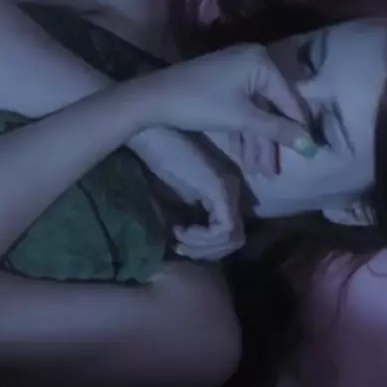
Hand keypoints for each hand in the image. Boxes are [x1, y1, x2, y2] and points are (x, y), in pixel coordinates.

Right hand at [130, 128, 244, 259]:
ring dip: (203, 247)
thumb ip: (187, 216)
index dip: (207, 248)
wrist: (151, 134)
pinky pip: (224, 229)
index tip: (179, 243)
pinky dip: (203, 237)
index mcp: (224, 191)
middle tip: (180, 247)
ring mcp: (229, 189)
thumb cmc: (158, 159)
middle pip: (235, 240)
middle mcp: (233, 190)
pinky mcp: (219, 190)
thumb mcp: (175, 196)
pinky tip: (181, 229)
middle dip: (207, 252)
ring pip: (233, 239)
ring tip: (179, 238)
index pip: (230, 233)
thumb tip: (186, 246)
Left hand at [132, 44, 316, 155]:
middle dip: (273, 142)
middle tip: (276, 171)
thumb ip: (276, 130)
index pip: (289, 98)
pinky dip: (244, 131)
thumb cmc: (200, 103)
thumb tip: (309, 145)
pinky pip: (242, 108)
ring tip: (261, 173)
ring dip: (258, 142)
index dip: (298, 128)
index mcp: (261, 62)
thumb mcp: (241, 118)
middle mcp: (253, 61)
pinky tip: (247, 159)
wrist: (154, 98)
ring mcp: (237, 72)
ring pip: (256, 111)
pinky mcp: (224, 83)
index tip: (310, 153)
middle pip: (272, 107)